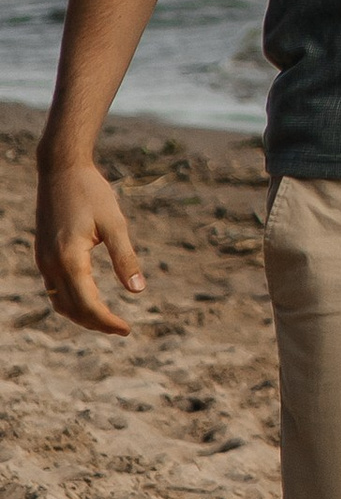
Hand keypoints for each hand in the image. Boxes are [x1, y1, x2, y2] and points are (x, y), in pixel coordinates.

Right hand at [37, 157, 145, 336]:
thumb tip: (138, 291)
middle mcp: (51, 264)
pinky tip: (90, 299)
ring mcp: (43, 261)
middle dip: (96, 323)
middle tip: (122, 329)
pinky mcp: (43, 255)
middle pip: (72, 309)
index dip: (107, 321)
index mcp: (69, 258)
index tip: (127, 329)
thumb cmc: (91, 192)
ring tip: (108, 319)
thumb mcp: (115, 222)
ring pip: (59, 302)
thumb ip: (125, 257)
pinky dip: (71, 301)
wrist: (61, 169)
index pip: (88, 304)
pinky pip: (54, 289)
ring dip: (82, 315)